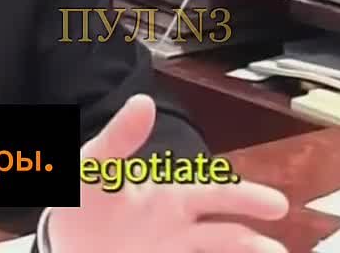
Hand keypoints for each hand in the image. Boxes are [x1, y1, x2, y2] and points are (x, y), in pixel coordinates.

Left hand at [48, 95, 288, 252]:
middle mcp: (179, 227)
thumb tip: (143, 101)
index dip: (243, 198)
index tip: (276, 204)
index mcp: (170, 196)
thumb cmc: (84, 195)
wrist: (63, 237)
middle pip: (224, 235)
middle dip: (252, 243)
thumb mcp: (96, 164)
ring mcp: (170, 251)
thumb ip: (119, 138)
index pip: (214, 195)